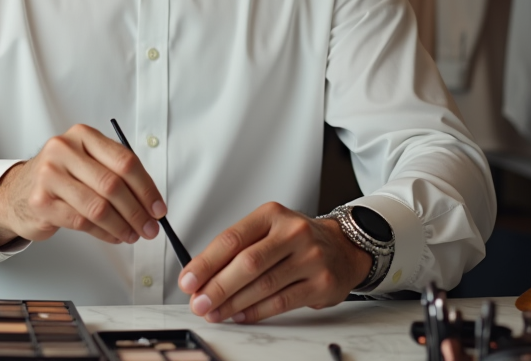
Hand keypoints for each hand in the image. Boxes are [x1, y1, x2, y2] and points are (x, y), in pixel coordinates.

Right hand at [0, 124, 166, 246]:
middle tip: (150, 228)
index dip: (146, 188)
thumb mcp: (86, 163)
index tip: (158, 208)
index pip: (124, 161)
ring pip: (98, 206)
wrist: (17, 191)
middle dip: (137, 211)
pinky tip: (113, 236)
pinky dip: (104, 233)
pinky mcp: (41, 202)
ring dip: (122, 226)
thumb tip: (152, 203)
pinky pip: (83, 222)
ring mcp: (50, 175)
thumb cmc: (60, 178)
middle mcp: (64, 150)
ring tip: (133, 235)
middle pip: (113, 185)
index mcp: (82, 136)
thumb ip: (116, 174)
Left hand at [177, 202, 371, 322]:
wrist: (343, 248)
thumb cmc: (296, 240)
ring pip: (263, 285)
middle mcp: (293, 232)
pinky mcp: (321, 283)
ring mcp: (310, 258)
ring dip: (233, 303)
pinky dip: (256, 311)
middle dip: (217, 286)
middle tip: (198, 302)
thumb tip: (200, 274)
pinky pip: (282, 302)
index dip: (206, 262)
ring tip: (214, 312)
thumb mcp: (268, 230)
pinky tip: (239, 315)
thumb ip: (237, 248)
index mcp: (272, 214)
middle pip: (247, 263)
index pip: (232, 239)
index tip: (188, 280)